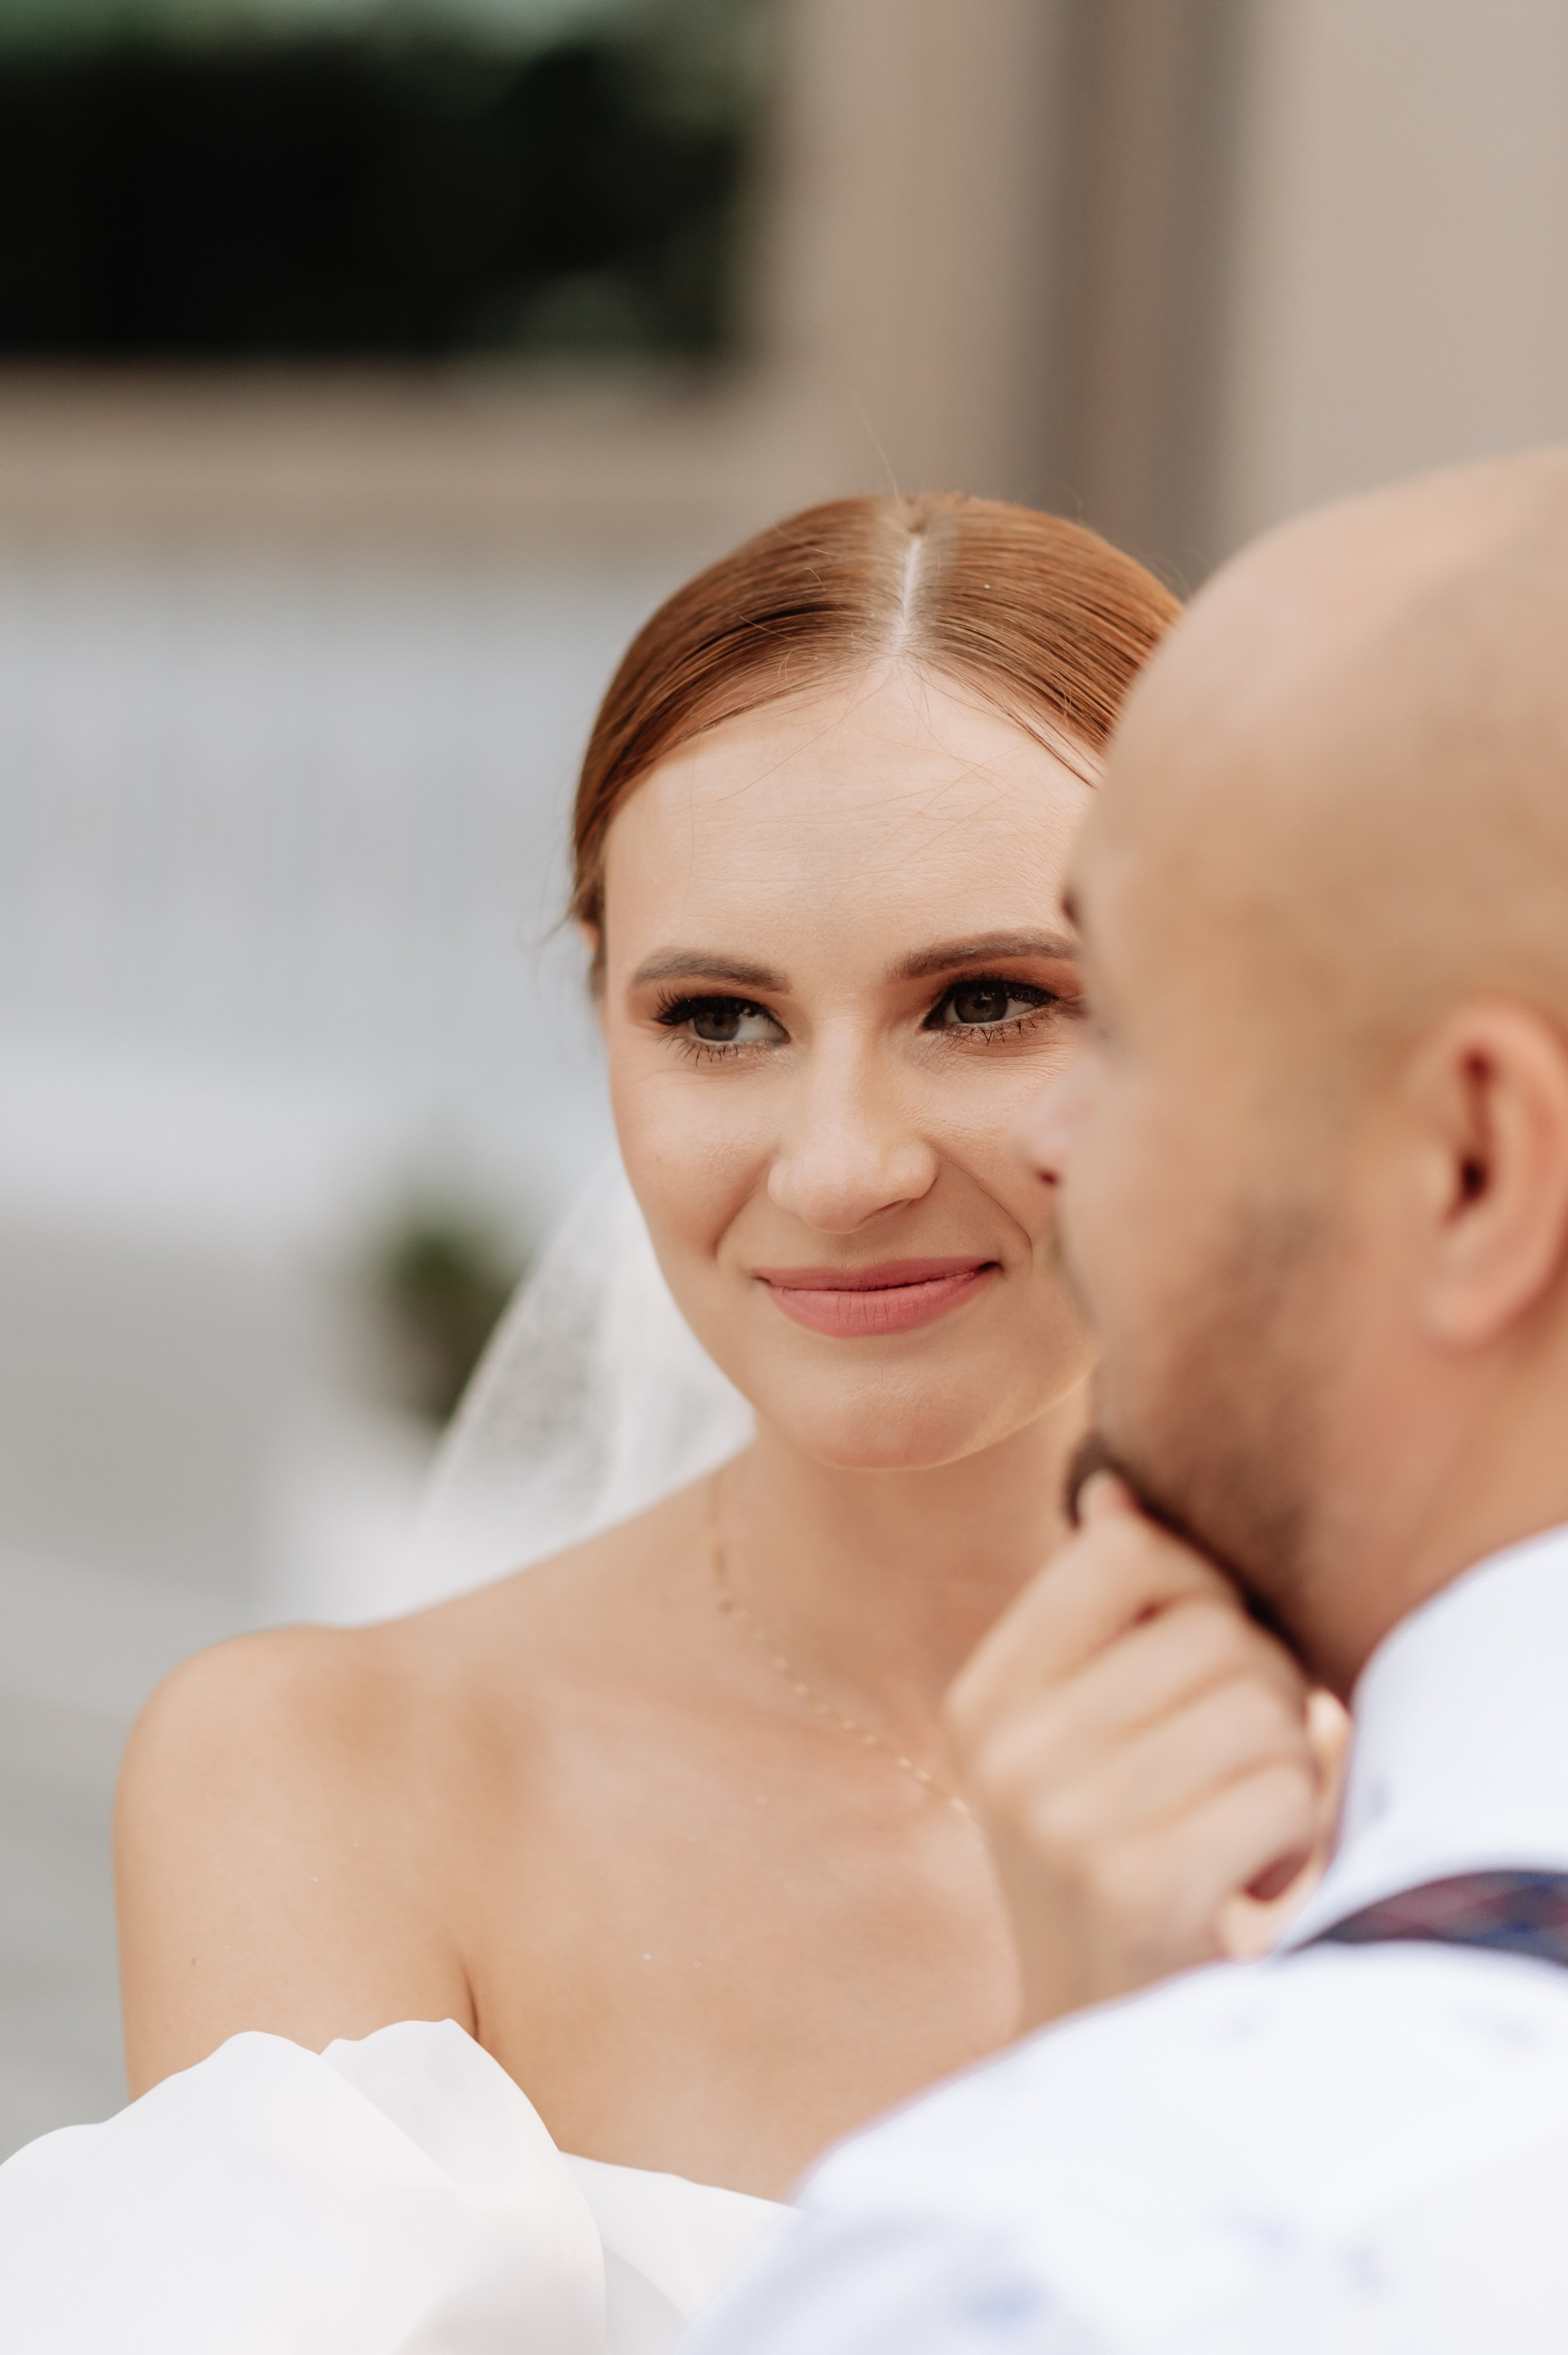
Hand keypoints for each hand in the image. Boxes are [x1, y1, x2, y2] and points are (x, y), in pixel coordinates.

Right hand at [946, 1476, 1340, 2031]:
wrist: (1096, 2049)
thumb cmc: (1112, 1868)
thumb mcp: (1073, 1742)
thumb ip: (1100, 1621)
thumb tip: (1115, 1491)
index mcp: (984, 1699)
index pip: (1121, 1555)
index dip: (1202, 1587)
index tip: (1209, 1654)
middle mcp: (1009, 1754)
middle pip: (1217, 1632)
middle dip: (1267, 1693)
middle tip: (1236, 1767)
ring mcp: (1065, 1822)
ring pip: (1265, 1708)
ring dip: (1288, 1770)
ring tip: (1238, 1825)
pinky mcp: (1138, 1887)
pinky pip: (1286, 1790)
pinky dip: (1295, 1835)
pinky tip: (1244, 1882)